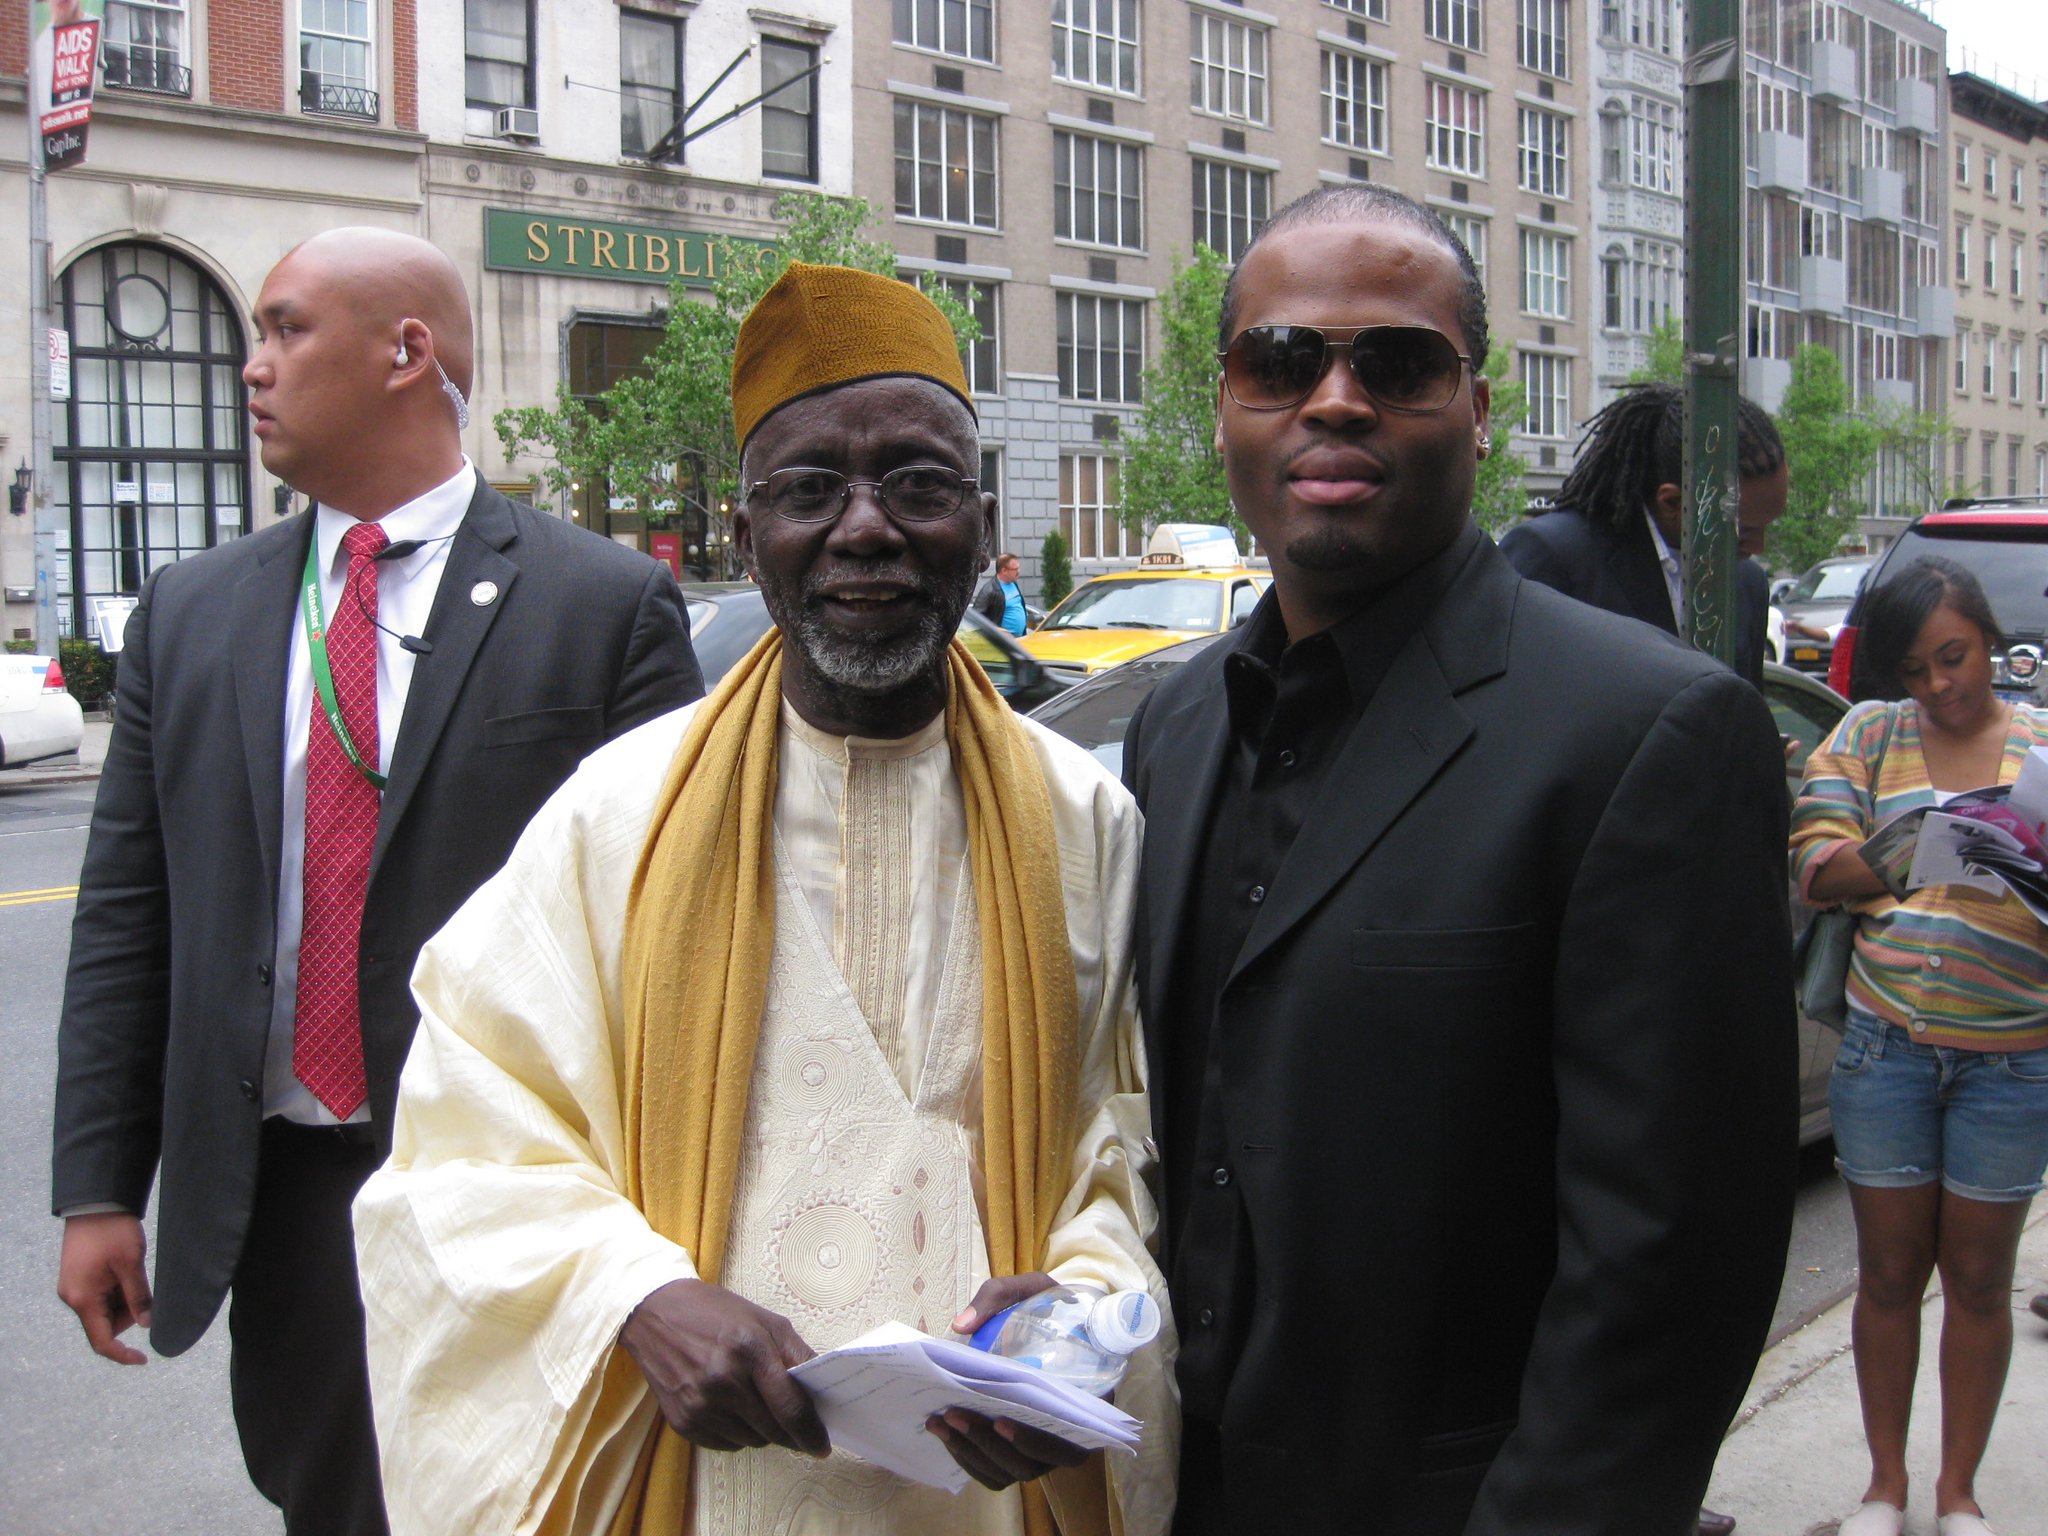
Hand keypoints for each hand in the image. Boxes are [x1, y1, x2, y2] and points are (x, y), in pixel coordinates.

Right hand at [56, 1212, 151, 1364]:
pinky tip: (127, 1271)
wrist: (95, 1202)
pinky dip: (118, 1291)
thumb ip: (138, 1297)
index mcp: (82, 1299)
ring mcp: (74, 1287)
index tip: (143, 1359)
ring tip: (134, 1273)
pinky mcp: (79, 1278)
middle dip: (130, 1316)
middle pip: (105, 1324)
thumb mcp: (131, 1264)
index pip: (102, 1341)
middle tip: (147, 1291)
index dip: (122, 1354)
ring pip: (105, 1310)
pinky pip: (101, 1296)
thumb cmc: (112, 1231)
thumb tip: (146, 1324)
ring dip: (125, 1301)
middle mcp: (73, 1297)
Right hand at [618, 1278, 828, 1456]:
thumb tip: (823, 1389)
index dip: (810, 1431)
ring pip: (751, 1441)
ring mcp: (700, 1405)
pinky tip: (732, 1408)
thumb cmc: (717, 1313)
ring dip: (763, 1431)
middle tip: (796, 1426)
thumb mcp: (765, 1321)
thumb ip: (798, 1354)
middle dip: (791, 1433)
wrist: (656, 1315)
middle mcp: (723, 1382)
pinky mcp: (683, 1422)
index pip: (789, 1407)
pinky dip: (738, 1434)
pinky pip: (726, 1444)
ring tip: (755, 1403)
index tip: (822, 1446)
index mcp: (749, 1351)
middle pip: (772, 1430)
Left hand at [932, 1272, 1091, 1489]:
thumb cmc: (1052, 1309)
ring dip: (971, 1453)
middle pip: (1029, 1465)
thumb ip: (999, 1297)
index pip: (1067, 1443)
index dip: (1034, 1441)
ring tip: (941, 1420)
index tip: (1002, 1420)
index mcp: (1087, 1406)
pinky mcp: (1016, 1453)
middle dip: (988, 1445)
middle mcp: (1066, 1439)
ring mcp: (1040, 1452)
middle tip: (955, 1413)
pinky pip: (992, 1472)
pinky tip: (942, 1430)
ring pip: (1007, 1472)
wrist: (1058, 1323)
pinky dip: (965, 1458)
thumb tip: (961, 1326)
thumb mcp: (1035, 1289)